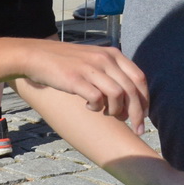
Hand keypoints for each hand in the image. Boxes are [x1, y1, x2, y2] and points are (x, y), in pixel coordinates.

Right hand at [19, 40, 148, 127]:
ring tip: (106, 113)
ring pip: (118, 95)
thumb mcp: (95, 60)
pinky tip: (89, 107)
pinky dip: (97, 108)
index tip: (144, 116)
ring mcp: (91, 68)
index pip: (139, 78)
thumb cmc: (67, 63)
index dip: (145, 99)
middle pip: (132, 90)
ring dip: (116, 111)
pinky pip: (97, 99)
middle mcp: (105, 59)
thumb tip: (130, 98)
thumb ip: (112, 73)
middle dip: (137, 113)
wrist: (38, 56)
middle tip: (138, 130)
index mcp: (113, 54)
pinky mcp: (76, 79)